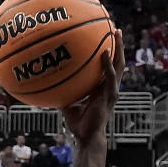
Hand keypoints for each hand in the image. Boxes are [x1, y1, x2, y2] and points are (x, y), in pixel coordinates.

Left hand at [62, 29, 123, 144]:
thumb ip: (63, 92)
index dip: (108, 53)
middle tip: (115, 29)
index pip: (108, 67)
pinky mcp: (110, 96)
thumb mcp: (68, 105)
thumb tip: (48, 83)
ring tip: (116, 34)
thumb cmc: (77, 125)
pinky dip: (108, 65)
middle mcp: (109, 87)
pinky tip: (104, 54)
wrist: (86, 137)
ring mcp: (112, 91)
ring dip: (118, 49)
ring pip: (119, 65)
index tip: (105, 38)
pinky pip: (110, 77)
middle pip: (118, 61)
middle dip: (118, 45)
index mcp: (102, 88)